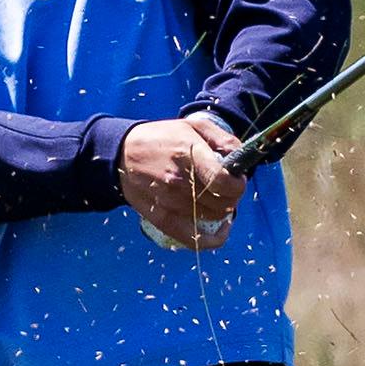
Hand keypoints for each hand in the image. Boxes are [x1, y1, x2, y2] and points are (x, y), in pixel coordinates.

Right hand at [120, 113, 244, 249]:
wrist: (121, 154)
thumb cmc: (161, 138)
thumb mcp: (193, 126)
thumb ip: (223, 139)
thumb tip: (243, 159)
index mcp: (188, 155)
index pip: (224, 182)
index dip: (238, 184)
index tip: (237, 179)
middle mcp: (179, 182)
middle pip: (223, 203)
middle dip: (232, 196)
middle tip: (225, 187)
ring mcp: (169, 203)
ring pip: (213, 217)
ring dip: (222, 210)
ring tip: (215, 198)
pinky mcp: (162, 219)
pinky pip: (196, 239)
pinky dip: (214, 238)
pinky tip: (220, 228)